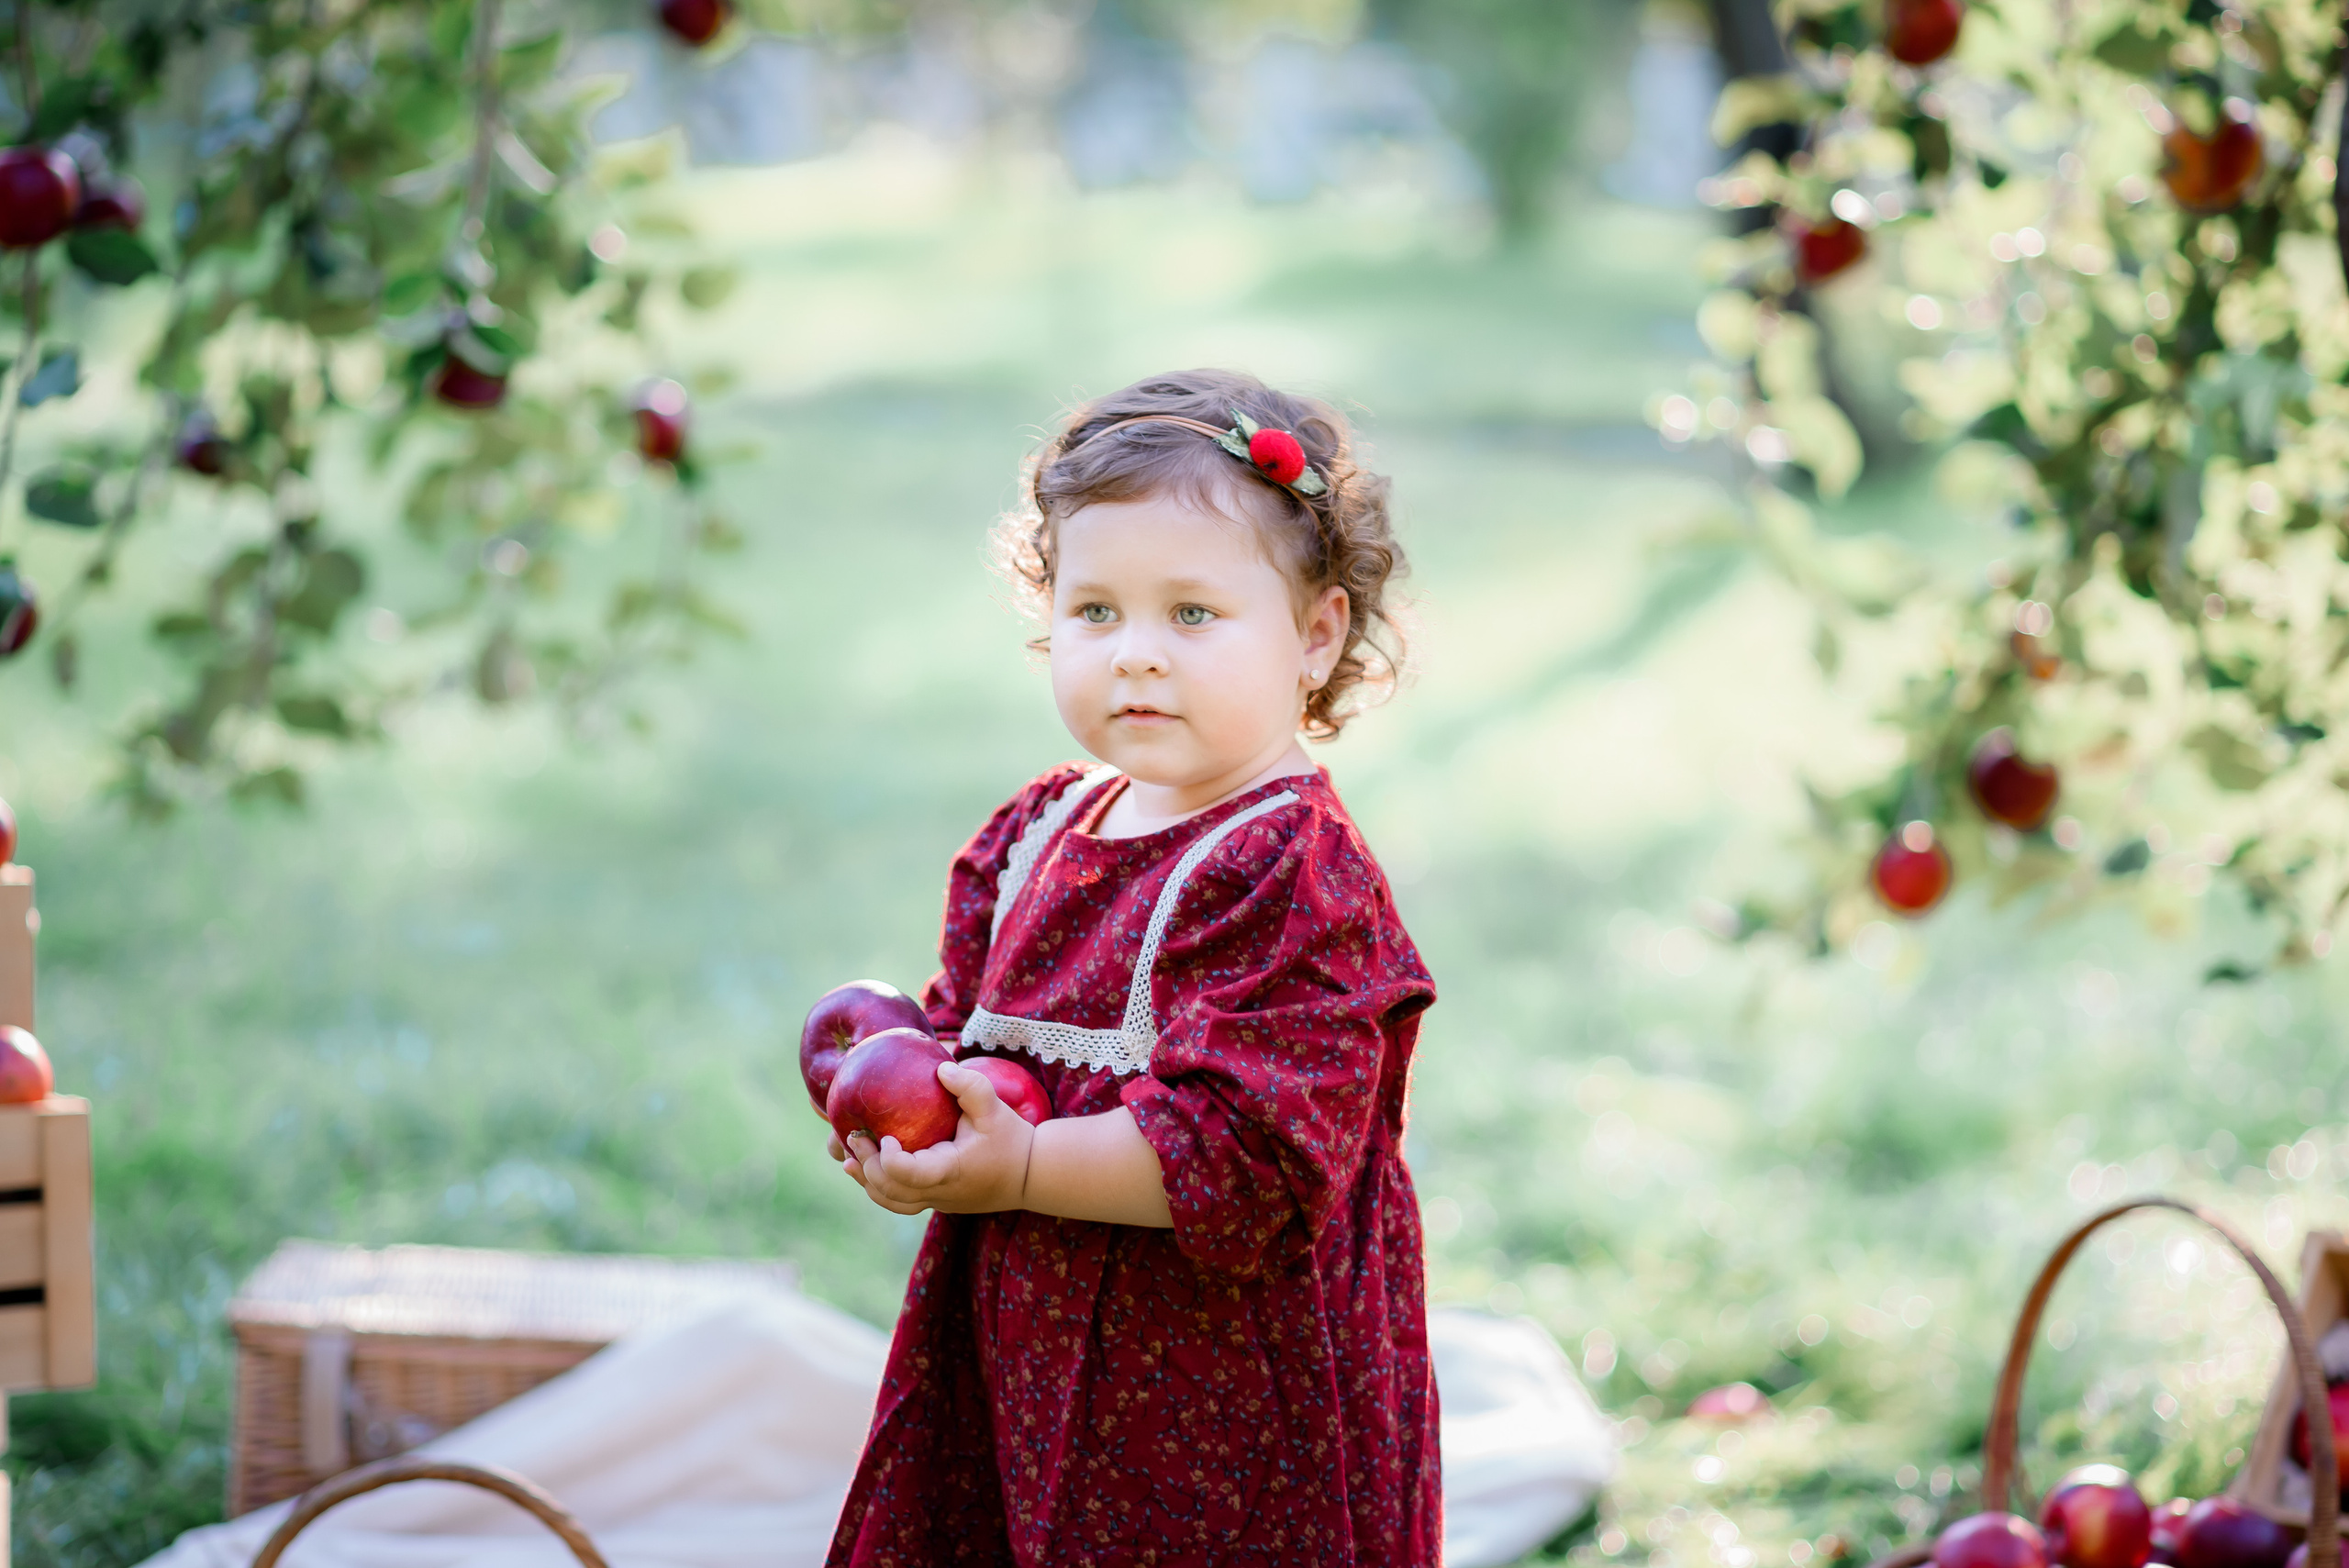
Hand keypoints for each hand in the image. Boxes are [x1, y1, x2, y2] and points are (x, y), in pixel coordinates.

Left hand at [839, 1060, 1035, 1216]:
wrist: (1031, 1175)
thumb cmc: (1012, 1140)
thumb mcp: (995, 1109)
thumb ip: (970, 1086)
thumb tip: (940, 1069)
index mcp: (949, 1171)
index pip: (908, 1174)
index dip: (889, 1159)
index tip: (887, 1136)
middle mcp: (939, 1193)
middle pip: (890, 1191)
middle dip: (867, 1165)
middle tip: (854, 1137)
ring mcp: (937, 1202)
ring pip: (892, 1202)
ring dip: (868, 1182)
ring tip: (848, 1161)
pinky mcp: (937, 1201)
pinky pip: (901, 1202)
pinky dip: (881, 1188)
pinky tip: (868, 1170)